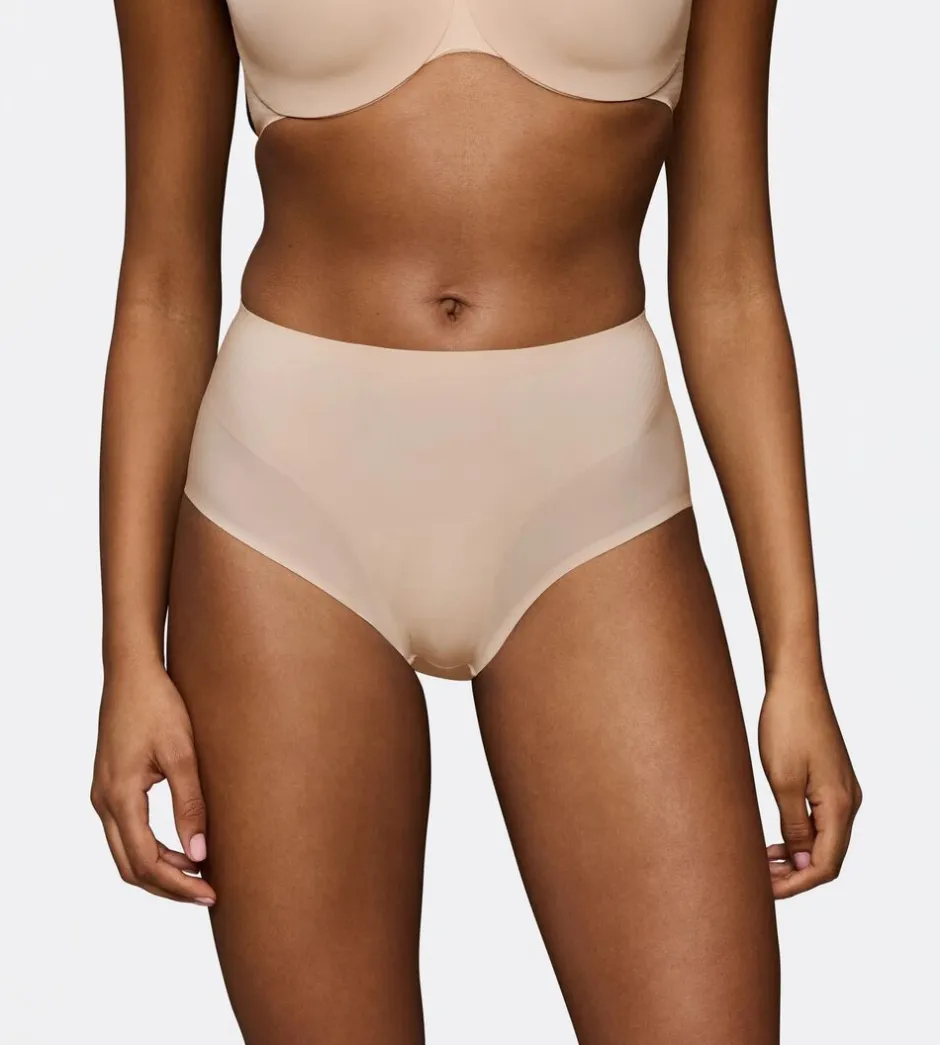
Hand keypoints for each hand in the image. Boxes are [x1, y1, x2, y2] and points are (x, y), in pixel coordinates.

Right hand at [91, 661, 215, 905]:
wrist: (132, 673)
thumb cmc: (159, 705)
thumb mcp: (182, 753)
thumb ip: (190, 803)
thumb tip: (199, 853)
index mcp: (120, 796)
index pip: (146, 862)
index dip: (178, 884)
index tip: (210, 892)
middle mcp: (104, 802)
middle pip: (131, 867)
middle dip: (169, 886)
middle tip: (208, 892)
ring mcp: (103, 796)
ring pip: (126, 853)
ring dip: (160, 870)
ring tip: (200, 874)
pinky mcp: (110, 787)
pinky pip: (126, 834)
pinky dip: (152, 850)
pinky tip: (182, 848)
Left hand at [758, 667, 861, 898]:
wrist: (795, 684)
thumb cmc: (786, 725)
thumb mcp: (782, 780)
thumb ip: (793, 825)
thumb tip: (800, 864)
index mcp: (840, 805)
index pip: (826, 865)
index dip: (797, 884)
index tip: (765, 890)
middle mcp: (848, 801)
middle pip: (827, 857)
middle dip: (794, 876)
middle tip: (757, 880)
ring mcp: (842, 791)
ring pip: (822, 840)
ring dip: (794, 858)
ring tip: (759, 863)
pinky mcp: (830, 781)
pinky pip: (819, 822)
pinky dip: (797, 837)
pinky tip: (772, 841)